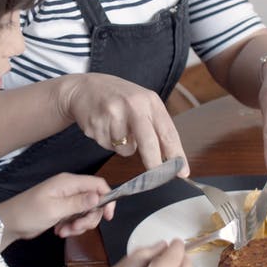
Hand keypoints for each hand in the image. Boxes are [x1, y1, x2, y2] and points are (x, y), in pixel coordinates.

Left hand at [0, 173, 115, 246]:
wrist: (9, 224)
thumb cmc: (28, 213)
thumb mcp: (54, 209)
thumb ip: (78, 203)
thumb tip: (98, 197)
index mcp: (68, 182)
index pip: (97, 184)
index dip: (107, 199)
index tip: (108, 217)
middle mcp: (69, 189)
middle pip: (94, 201)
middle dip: (89, 218)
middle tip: (76, 227)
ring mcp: (66, 200)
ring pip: (86, 212)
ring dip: (79, 225)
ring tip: (64, 231)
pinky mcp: (63, 210)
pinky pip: (76, 218)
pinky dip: (72, 227)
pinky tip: (59, 231)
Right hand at [58, 73, 188, 172]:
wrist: (85, 88)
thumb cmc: (119, 99)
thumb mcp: (142, 103)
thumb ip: (155, 126)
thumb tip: (169, 157)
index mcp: (149, 100)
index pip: (168, 131)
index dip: (176, 154)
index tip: (182, 171)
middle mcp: (133, 105)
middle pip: (148, 141)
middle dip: (154, 162)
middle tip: (156, 178)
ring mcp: (113, 113)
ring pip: (125, 149)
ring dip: (123, 147)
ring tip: (116, 128)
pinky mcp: (96, 123)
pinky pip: (108, 146)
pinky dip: (108, 142)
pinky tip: (104, 126)